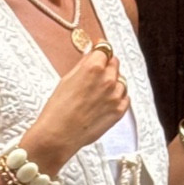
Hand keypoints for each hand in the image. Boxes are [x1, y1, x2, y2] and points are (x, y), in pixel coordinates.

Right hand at [23, 44, 129, 173]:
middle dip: (106, 64)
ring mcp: (116, 96)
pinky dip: (118, 96)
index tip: (99, 49)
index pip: (104, 49)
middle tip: (96, 72)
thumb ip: (83, 64)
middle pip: (114, 63)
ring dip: (113, 81)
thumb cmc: (58, 109)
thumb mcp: (66, 79)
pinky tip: (106, 101)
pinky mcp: (119, 111)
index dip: (100, 49)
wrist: (59, 135)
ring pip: (121, 80)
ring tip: (98, 91)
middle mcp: (108, 79)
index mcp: (93, 68)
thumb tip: (90, 54)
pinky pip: (125, 97)